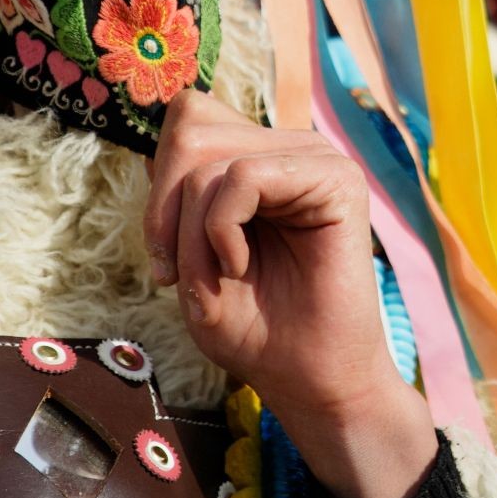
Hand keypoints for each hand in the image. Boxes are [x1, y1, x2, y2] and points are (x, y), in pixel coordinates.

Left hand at [146, 90, 436, 497]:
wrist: (310, 379)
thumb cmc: (256, 328)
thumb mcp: (188, 259)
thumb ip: (176, 200)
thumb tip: (162, 144)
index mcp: (258, 160)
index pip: (189, 118)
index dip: (159, 179)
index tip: (164, 258)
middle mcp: (289, 149)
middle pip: (191, 125)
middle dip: (165, 205)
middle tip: (178, 270)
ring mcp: (316, 159)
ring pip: (210, 155)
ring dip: (192, 226)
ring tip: (220, 272)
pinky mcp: (337, 180)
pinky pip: (243, 176)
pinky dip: (221, 229)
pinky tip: (240, 265)